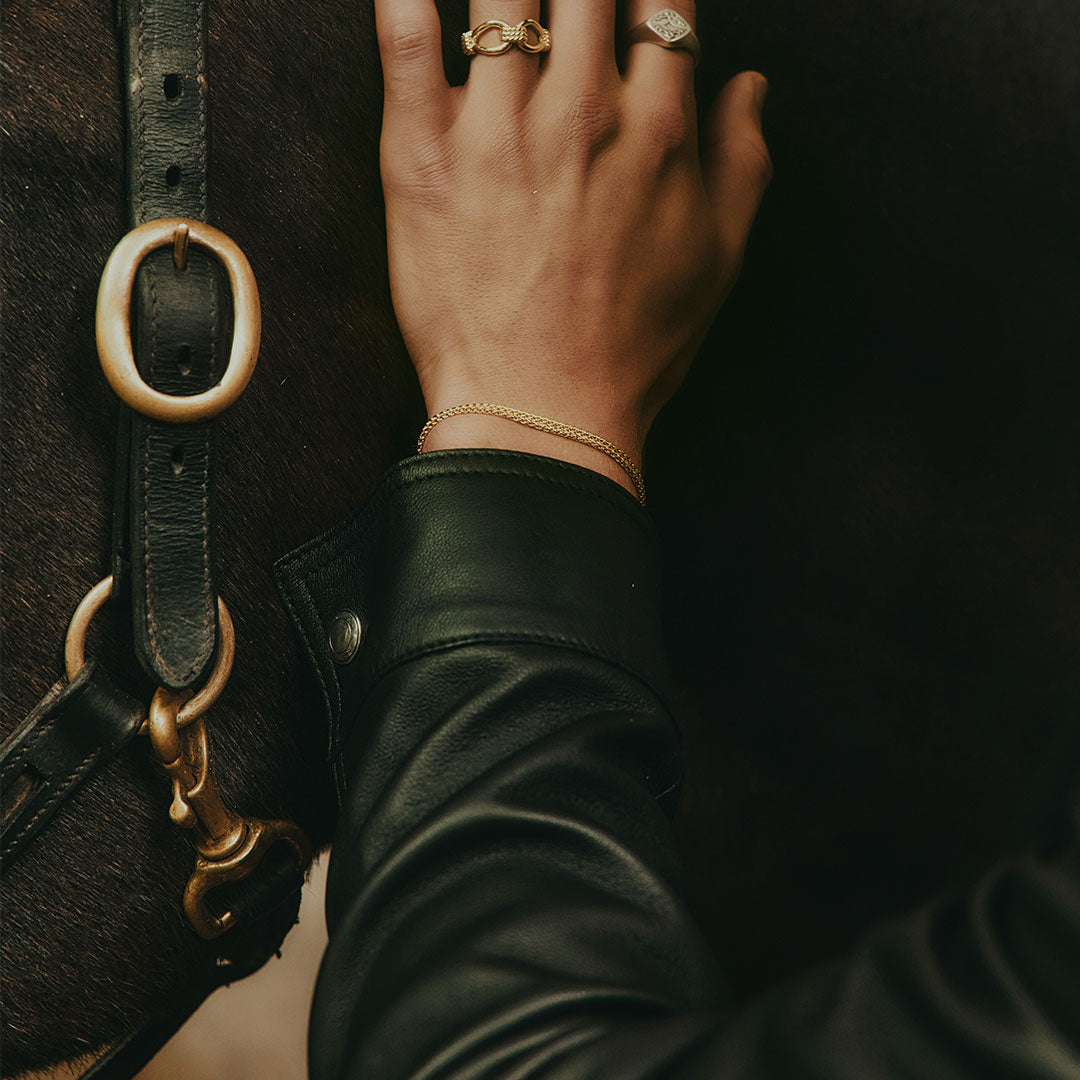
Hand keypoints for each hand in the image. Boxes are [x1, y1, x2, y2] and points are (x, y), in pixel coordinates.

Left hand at [376, 0, 770, 493]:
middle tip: (568, 5)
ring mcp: (497, 128)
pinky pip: (404, 37)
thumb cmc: (633, 350)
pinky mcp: (422, 154)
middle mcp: (581, 111)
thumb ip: (742, 161)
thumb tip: (749, 85)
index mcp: (658, 129)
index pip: (661, 4)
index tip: (635, 1)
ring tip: (509, 8)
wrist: (543, 414)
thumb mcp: (717, 261)